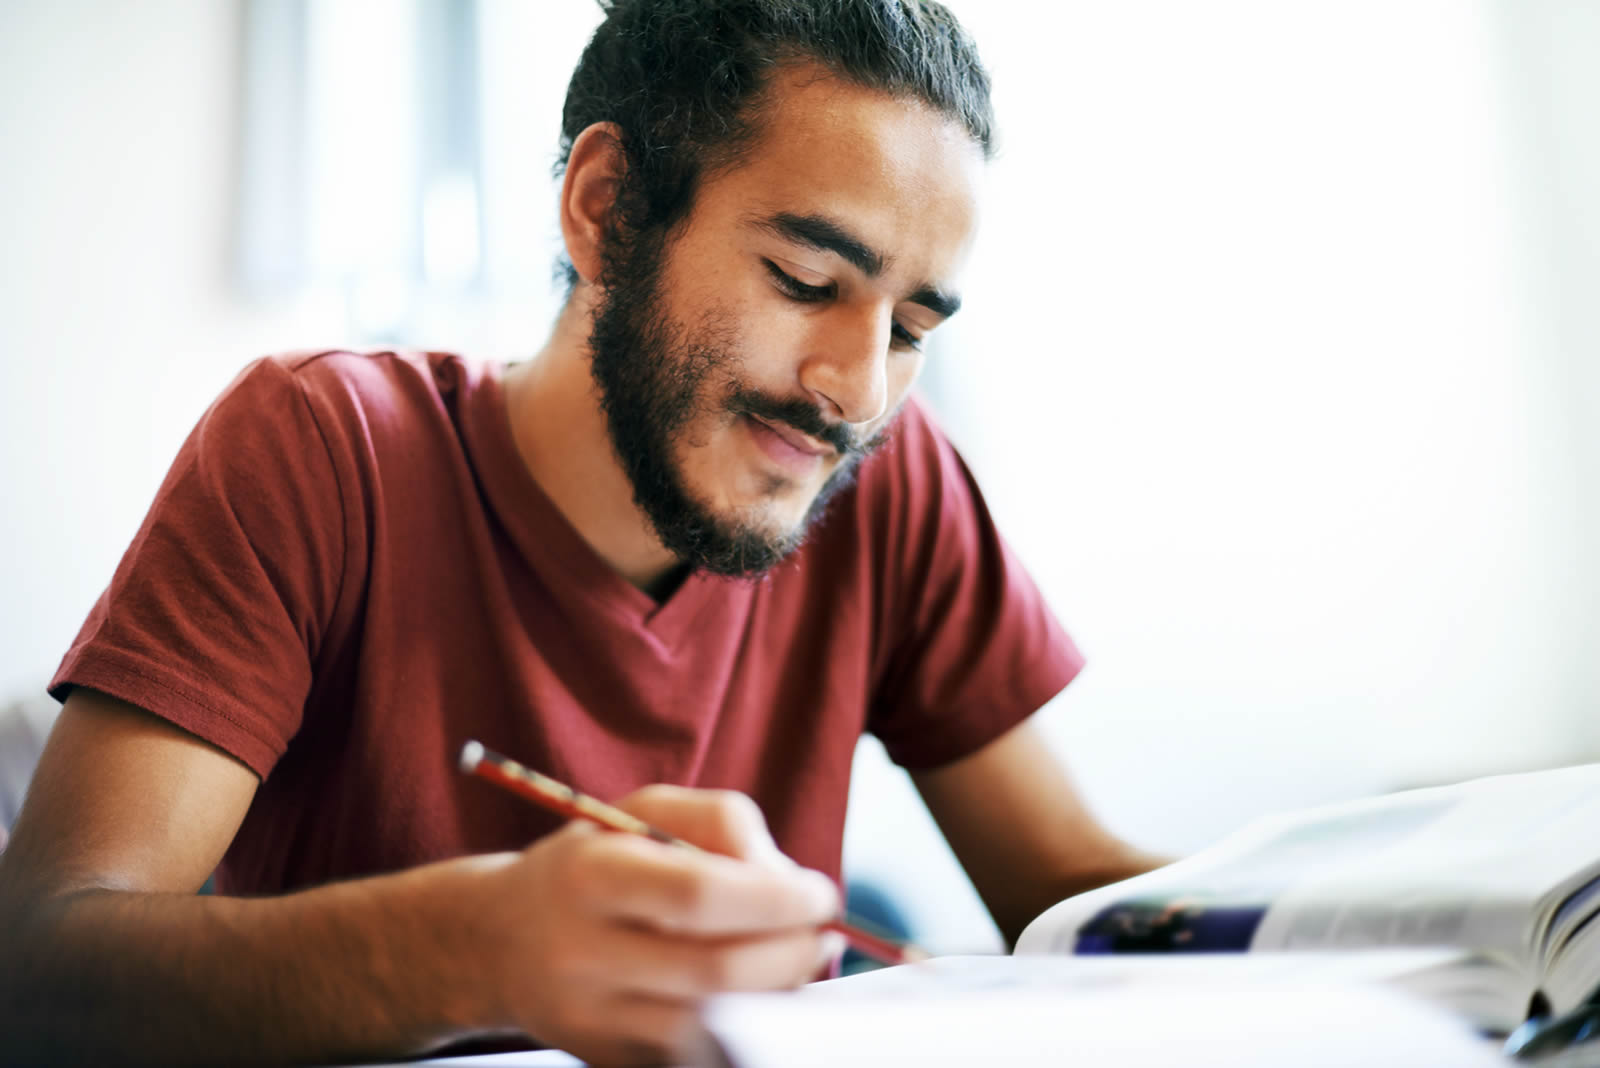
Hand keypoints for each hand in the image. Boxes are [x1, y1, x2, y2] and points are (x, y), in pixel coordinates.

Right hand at [465, 785, 842, 1064]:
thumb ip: (722, 822)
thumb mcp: (644, 811)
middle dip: (791, 953)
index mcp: (589, 876)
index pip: (696, 895)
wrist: (499, 941)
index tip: (821, 894)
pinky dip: (743, 1024)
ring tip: (798, 957)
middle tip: (824, 932)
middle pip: (715, 972)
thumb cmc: (595, 862)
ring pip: (714, 1024)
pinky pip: (697, 1052)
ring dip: (778, 994)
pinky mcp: (607, 1062)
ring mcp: (592, 1021)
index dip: (774, 899)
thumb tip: (786, 880)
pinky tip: (755, 991)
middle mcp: (581, 955)